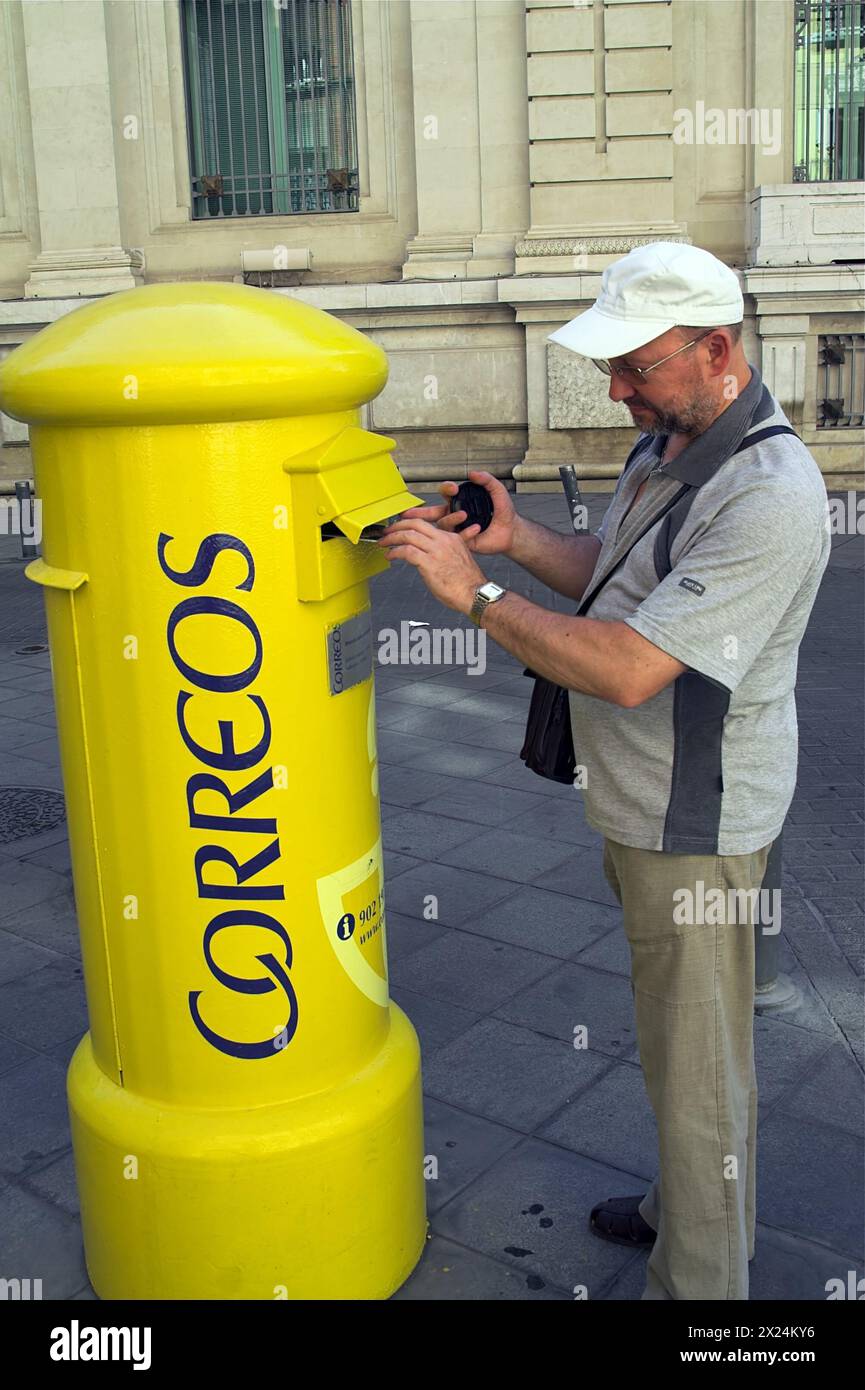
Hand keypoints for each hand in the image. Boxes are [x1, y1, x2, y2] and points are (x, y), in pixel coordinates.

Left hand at [376, 516, 486, 614]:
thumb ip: (444, 552)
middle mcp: (443, 540)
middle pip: (415, 524)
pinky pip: (406, 552)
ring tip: (384, 543)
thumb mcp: (458, 558)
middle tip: (387, 531)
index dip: (409, 523)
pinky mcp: (429, 563)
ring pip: (408, 535)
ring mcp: (436, 550)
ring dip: (391, 538)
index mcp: (452, 538)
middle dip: (397, 526)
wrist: (475, 594)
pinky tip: (390, 556)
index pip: (426, 524)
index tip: (400, 526)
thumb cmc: (468, 583)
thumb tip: (427, 554)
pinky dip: (394, 552)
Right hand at [394, 470, 517, 556]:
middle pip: (432, 513)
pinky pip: (456, 538)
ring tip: (463, 515)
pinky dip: (464, 533)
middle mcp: (455, 515)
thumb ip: (487, 480)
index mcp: (460, 502)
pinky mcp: (461, 542)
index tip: (453, 488)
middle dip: (419, 512)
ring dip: (451, 519)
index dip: (446, 489)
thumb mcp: (498, 492)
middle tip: (407, 513)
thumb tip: (474, 473)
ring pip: (442, 525)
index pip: (445, 494)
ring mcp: (456, 529)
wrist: (511, 532)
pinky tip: (476, 528)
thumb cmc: (503, 512)